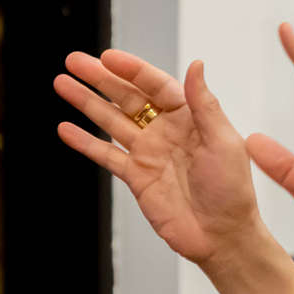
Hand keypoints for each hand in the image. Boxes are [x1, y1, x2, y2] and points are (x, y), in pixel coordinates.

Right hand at [54, 48, 265, 269]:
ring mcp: (148, 153)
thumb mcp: (224, 141)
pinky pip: (105, 155)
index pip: (156, 85)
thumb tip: (196, 64)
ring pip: (111, 121)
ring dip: (87, 102)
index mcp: (190, 118)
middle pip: (127, 97)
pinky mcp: (136, 176)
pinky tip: (66, 128)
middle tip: (74, 61)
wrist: (221, 236)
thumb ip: (204, 104)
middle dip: (100, 78)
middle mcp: (166, 131)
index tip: (108, 57)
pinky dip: (85, 142)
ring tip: (62, 83)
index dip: (131, 69)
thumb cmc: (232, 190)